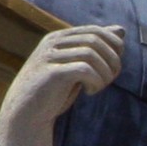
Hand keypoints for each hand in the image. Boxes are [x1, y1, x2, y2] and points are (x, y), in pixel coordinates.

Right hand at [3, 23, 124, 125]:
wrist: (25, 116)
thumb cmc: (53, 91)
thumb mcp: (76, 67)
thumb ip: (96, 49)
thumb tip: (121, 29)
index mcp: (59, 37)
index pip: (96, 30)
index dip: (113, 47)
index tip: (113, 67)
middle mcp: (52, 43)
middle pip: (95, 40)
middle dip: (112, 60)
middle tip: (110, 78)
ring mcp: (49, 57)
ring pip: (91, 53)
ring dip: (104, 73)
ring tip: (98, 87)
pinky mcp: (50, 74)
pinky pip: (84, 69)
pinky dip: (95, 81)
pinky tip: (90, 91)